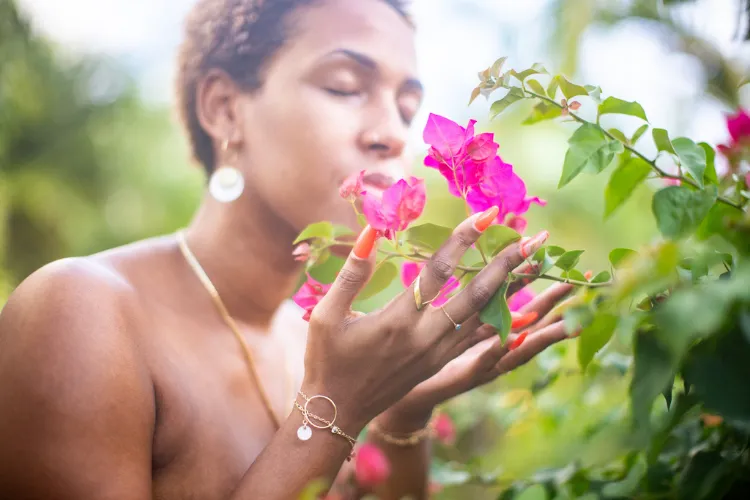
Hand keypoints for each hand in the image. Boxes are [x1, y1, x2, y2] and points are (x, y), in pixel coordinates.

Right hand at [300, 207, 549, 433]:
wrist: (338, 411)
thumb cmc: (327, 360)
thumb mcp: (326, 315)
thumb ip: (351, 274)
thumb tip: (370, 231)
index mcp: (398, 321)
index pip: (439, 271)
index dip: (464, 240)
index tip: (488, 215)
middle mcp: (426, 337)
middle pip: (477, 294)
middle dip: (508, 265)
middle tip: (536, 239)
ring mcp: (437, 353)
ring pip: (485, 317)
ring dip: (512, 290)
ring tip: (537, 266)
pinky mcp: (440, 362)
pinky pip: (478, 337)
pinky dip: (502, 319)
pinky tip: (522, 308)